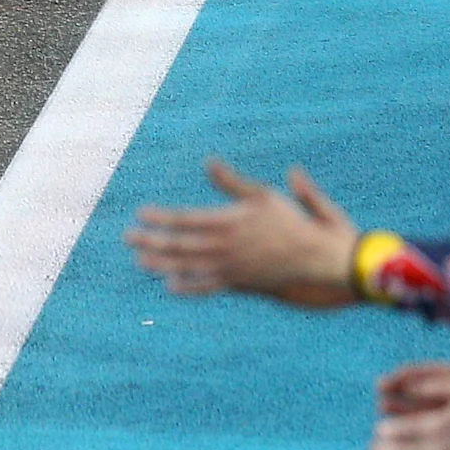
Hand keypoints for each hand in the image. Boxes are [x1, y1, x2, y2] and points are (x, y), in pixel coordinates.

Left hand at [127, 158, 359, 305]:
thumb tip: (209, 162)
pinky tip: (170, 286)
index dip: (162, 216)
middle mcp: (227, 247)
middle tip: (127, 237)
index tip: (141, 212)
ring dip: (162, 263)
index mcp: (232, 221)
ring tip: (140, 260)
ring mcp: (232, 268)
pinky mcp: (241, 284)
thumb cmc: (297, 223)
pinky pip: (209, 287)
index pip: (187, 218)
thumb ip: (234, 183)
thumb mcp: (265, 196)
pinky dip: (189, 287)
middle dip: (152, 240)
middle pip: (181, 244)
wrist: (322, 260)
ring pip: (189, 266)